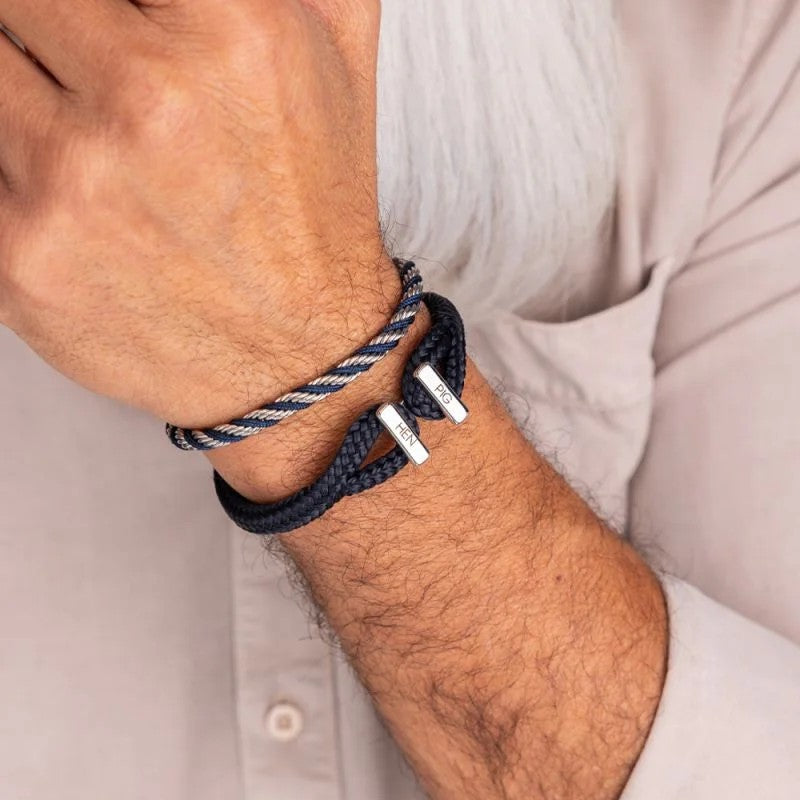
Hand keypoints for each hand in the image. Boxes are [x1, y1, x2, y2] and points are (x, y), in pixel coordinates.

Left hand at [0, 0, 395, 427]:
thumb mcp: (337, 51)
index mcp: (231, 29)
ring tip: (87, 128)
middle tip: (88, 71)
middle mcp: (149, 100)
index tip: (82, 24)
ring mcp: (73, 184)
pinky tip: (74, 189)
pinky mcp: (22, 261)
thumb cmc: (316, 206)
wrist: (306, 356)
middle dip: (44, 29)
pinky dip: (12, 161)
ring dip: (20, 86)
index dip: (77, 6)